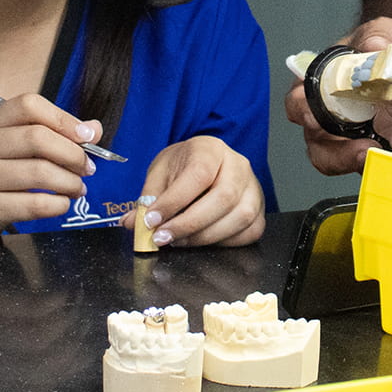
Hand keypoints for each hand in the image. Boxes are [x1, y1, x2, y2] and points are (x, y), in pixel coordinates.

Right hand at [0, 93, 100, 241]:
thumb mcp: (7, 146)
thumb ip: (48, 134)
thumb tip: (94, 130)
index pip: (29, 105)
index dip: (64, 119)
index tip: (87, 136)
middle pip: (37, 138)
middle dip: (72, 154)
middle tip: (87, 168)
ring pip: (39, 173)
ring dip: (69, 182)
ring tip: (78, 188)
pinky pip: (32, 205)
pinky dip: (57, 205)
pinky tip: (62, 204)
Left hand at [119, 136, 264, 246]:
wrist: (205, 163)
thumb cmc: (183, 167)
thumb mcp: (160, 173)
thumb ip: (147, 197)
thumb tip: (132, 223)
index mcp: (211, 149)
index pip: (198, 174)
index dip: (174, 201)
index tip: (151, 220)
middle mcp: (238, 164)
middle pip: (223, 197)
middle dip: (189, 224)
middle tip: (162, 237)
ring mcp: (253, 187)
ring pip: (239, 217)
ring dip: (205, 237)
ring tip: (178, 241)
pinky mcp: (259, 209)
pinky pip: (249, 231)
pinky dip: (224, 243)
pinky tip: (202, 241)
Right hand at [285, 16, 391, 175]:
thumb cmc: (389, 46)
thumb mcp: (385, 32)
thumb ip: (378, 35)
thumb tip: (374, 46)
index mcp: (321, 83)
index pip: (298, 100)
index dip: (301, 109)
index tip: (312, 116)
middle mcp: (328, 113)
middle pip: (314, 139)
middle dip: (331, 148)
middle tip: (355, 148)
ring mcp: (348, 134)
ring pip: (335, 159)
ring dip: (350, 160)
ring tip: (374, 154)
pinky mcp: (370, 148)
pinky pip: (365, 163)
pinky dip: (375, 163)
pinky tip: (391, 155)